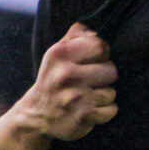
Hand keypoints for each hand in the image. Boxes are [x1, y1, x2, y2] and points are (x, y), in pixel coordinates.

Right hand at [23, 22, 116, 140]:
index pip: (100, 46)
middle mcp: (66, 75)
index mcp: (59, 54)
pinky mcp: (83, 117)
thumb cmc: (53, 79)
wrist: (36, 115)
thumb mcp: (56, 53)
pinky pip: (112, 110)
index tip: (94, 60)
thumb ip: (75, 36)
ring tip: (88, 96)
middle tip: (90, 81)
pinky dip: (104, 111)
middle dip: (104, 76)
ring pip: (112, 92)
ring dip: (103, 95)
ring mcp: (76, 97)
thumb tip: (96, 32)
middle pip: (111, 70)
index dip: (102, 54)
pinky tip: (90, 108)